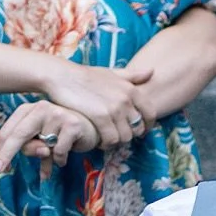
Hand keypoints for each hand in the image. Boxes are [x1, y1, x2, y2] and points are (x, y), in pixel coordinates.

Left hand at [0, 100, 98, 175]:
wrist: (94, 128)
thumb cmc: (63, 134)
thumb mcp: (42, 140)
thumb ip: (32, 147)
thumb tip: (40, 153)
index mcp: (29, 109)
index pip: (9, 130)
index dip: (2, 150)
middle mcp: (41, 107)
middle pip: (18, 135)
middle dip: (7, 154)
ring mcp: (58, 114)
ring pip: (41, 147)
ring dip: (46, 157)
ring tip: (56, 154)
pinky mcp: (73, 124)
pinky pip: (58, 151)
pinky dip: (60, 159)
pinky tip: (66, 155)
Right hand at [37, 58, 153, 148]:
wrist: (63, 76)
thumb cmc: (87, 75)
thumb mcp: (112, 72)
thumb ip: (132, 76)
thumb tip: (152, 72)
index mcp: (132, 90)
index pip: (150, 114)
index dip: (147, 126)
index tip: (140, 131)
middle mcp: (126, 100)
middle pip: (138, 128)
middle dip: (130, 135)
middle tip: (119, 136)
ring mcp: (114, 109)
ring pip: (125, 137)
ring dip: (117, 141)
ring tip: (108, 139)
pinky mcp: (100, 117)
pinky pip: (111, 139)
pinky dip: (106, 144)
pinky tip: (99, 141)